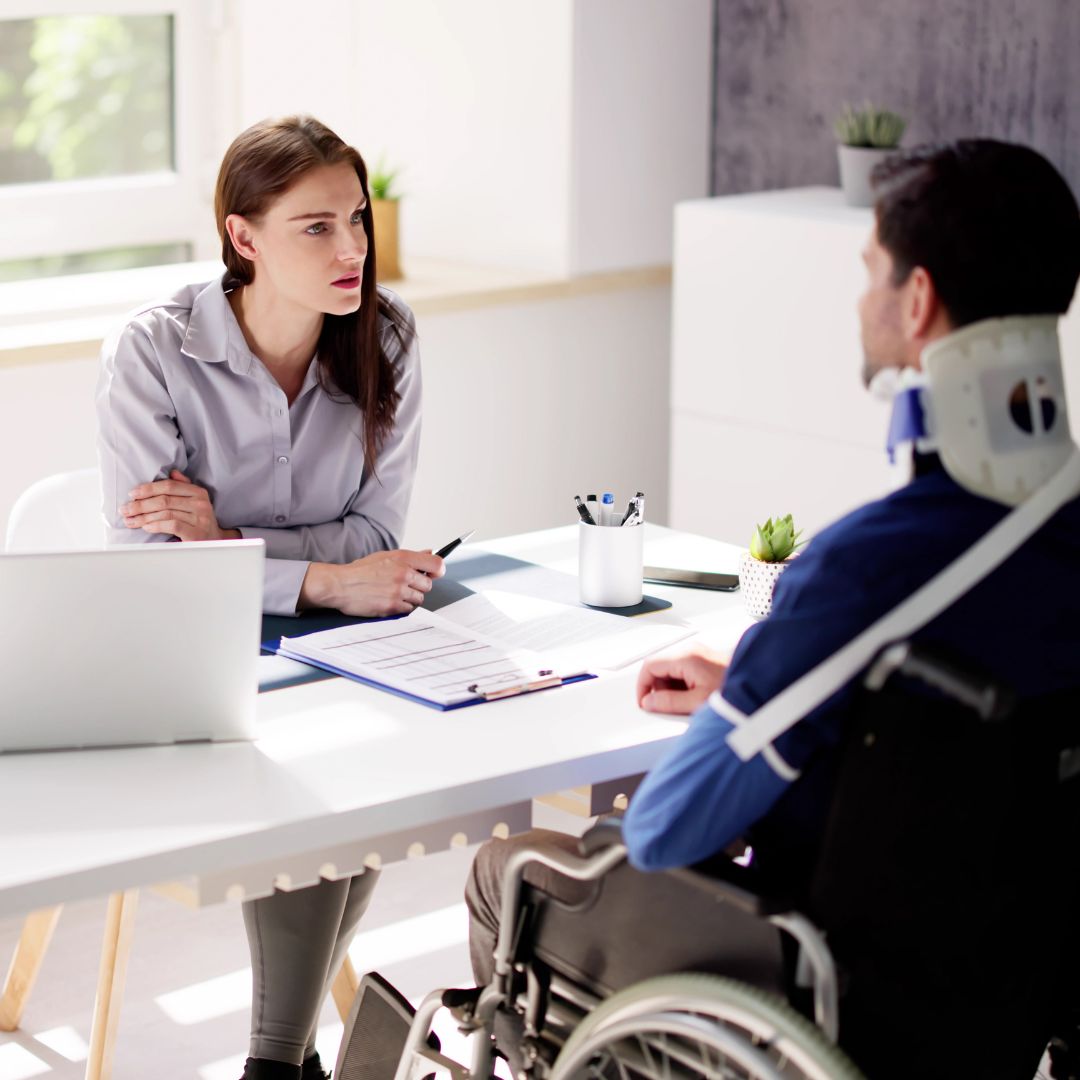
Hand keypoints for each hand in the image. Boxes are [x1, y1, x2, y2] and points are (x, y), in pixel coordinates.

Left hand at [120, 470, 239, 541]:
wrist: (215, 541)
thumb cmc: (199, 520)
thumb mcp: (195, 501)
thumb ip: (184, 486)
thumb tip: (172, 472)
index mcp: (199, 492)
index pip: (169, 486)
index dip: (148, 489)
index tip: (132, 494)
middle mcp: (201, 504)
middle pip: (164, 500)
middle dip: (140, 504)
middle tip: (125, 509)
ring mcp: (200, 519)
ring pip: (165, 513)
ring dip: (143, 517)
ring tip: (130, 520)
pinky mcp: (196, 533)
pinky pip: (172, 525)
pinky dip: (156, 525)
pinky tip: (146, 527)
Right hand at [300, 549, 445, 616]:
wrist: (340, 585)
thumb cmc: (361, 571)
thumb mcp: (385, 556)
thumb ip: (410, 556)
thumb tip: (430, 552)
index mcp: (403, 558)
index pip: (436, 564)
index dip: (437, 571)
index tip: (433, 574)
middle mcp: (403, 573)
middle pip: (428, 585)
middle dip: (419, 587)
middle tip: (405, 586)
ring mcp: (398, 591)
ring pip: (419, 599)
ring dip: (410, 598)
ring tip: (393, 593)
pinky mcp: (392, 606)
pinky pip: (408, 610)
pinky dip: (401, 607)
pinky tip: (388, 601)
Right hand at [636, 648, 728, 714]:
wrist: (762, 687)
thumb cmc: (734, 692)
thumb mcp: (697, 703)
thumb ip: (669, 702)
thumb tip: (649, 702)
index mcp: (686, 657)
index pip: (649, 666)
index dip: (642, 686)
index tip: (644, 701)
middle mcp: (690, 650)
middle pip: (658, 667)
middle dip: (657, 688)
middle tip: (665, 706)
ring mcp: (697, 654)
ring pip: (669, 670)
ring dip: (670, 688)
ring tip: (685, 704)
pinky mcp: (703, 660)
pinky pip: (681, 671)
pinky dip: (681, 685)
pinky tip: (693, 697)